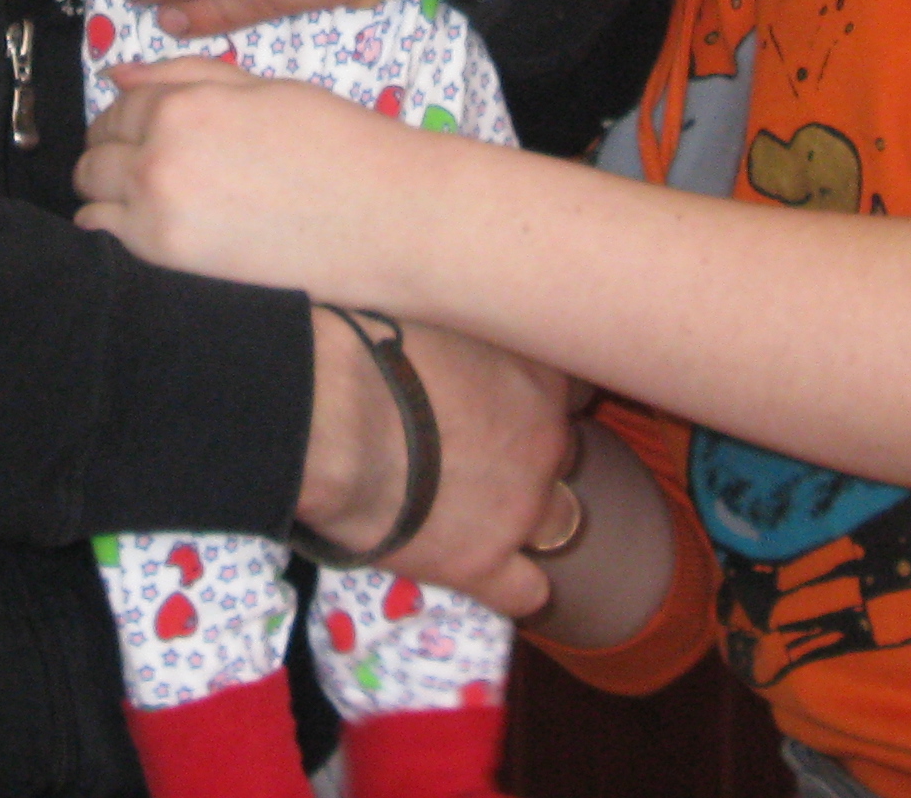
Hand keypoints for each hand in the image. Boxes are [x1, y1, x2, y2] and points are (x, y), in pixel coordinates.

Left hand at [76, 57, 434, 309]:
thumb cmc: (338, 143)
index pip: (117, 106)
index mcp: (182, 105)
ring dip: (109, 192)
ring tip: (153, 198)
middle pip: (93, 154)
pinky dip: (115, 232)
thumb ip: (185, 76)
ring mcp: (156, 215)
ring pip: (90, 198)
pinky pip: (105, 242)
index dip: (128, 116)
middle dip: (112, 153)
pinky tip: (153, 228)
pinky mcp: (168, 263)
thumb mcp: (263, 88)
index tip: (144, 130)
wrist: (386, 217)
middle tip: (150, 162)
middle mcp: (157, 158)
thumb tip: (117, 74)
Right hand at [298, 304, 573, 619]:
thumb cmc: (371, 352)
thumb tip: (458, 352)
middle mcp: (545, 442)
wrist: (336, 420)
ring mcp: (521, 508)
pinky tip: (495, 575)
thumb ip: (474, 346)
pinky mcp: (483, 563)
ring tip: (487, 510)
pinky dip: (517, 585)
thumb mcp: (444, 320)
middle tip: (480, 450)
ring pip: (562, 521)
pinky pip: (527, 591)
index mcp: (538, 376)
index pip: (574, 389)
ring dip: (532, 516)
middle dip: (532, 454)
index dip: (535, 397)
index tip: (505, 397)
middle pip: (564, 452)